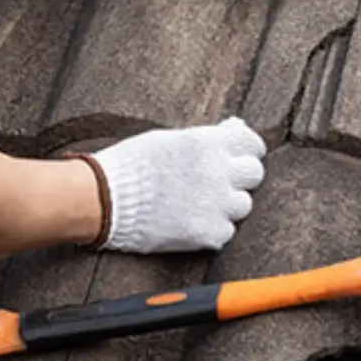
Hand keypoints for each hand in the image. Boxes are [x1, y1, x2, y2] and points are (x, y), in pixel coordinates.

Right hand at [88, 116, 266, 252]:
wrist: (106, 199)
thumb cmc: (132, 164)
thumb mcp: (170, 139)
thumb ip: (206, 137)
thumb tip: (236, 128)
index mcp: (209, 143)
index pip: (252, 143)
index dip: (247, 150)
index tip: (240, 156)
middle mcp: (219, 171)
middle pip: (254, 174)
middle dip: (240, 177)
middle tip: (221, 182)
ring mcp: (216, 204)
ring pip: (243, 205)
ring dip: (227, 204)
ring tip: (202, 203)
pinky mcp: (207, 233)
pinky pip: (226, 232)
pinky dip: (213, 229)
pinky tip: (192, 221)